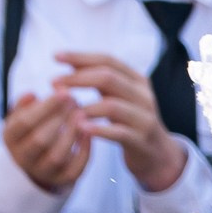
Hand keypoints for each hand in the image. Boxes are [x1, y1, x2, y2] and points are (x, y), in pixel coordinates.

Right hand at [3, 89, 92, 191]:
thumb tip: (32, 95)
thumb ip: (24, 104)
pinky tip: (89, 131)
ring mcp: (43, 172)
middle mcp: (23, 158)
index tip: (64, 92)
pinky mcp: (63, 180)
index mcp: (10, 138)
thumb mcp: (21, 116)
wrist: (38, 163)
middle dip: (60, 119)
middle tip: (75, 101)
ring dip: (72, 133)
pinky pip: (75, 168)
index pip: (25, 123)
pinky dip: (84, 150)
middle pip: (40, 140)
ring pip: (57, 156)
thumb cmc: (31, 131)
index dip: (45, 107)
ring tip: (82, 113)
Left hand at [54, 53, 185, 193]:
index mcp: (137, 81)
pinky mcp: (142, 141)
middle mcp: (144, 96)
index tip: (55, 57)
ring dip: (85, 106)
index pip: (108, 61)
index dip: (81, 57)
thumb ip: (100, 81)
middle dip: (78, 79)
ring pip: (113, 105)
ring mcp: (145, 119)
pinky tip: (80, 129)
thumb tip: (70, 62)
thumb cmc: (130, 123)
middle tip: (53, 83)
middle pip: (109, 78)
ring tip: (65, 110)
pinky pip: (118, 133)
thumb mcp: (119, 97)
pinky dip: (98, 129)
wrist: (158, 155)